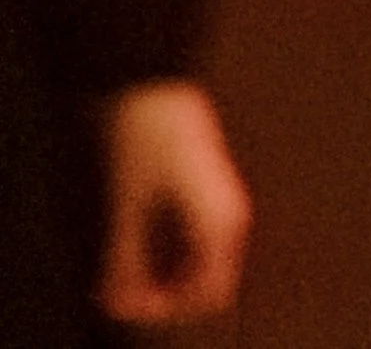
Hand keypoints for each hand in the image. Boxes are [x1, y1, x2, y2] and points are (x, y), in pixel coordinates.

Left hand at [92, 79, 250, 326]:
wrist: (157, 81)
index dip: (166, 308)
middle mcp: (232, 213)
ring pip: (205, 262)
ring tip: (129, 270)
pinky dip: (172, 254)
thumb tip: (119, 302)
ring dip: (168, 274)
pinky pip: (201, 241)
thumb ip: (124, 262)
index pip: (208, 293)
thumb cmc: (147, 135)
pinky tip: (143, 245)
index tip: (130, 301)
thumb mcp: (127, 206)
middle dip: (167, 294)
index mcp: (221, 220)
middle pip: (210, 281)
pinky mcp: (213, 189)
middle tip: (126, 290)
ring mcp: (225, 200)